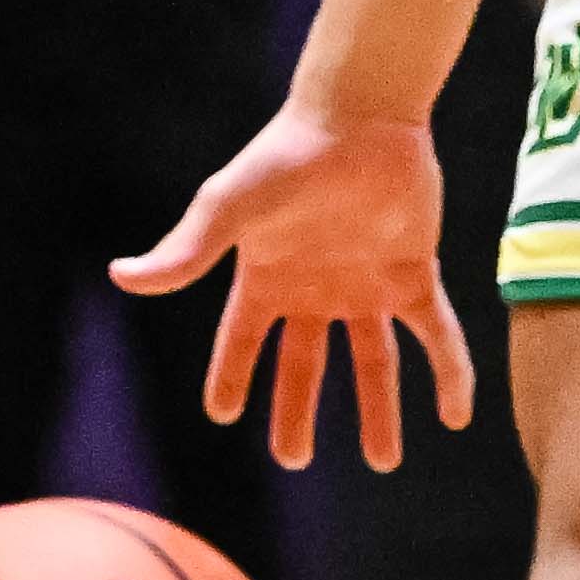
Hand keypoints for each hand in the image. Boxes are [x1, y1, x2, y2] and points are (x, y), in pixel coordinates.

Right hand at [108, 103, 473, 468]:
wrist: (362, 117)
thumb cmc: (287, 157)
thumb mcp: (228, 208)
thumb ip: (186, 252)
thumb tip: (122, 278)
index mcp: (266, 278)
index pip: (241, 341)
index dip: (231, 377)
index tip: (222, 414)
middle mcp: (315, 288)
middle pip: (305, 365)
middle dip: (298, 413)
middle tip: (294, 459)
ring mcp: (366, 284)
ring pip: (374, 362)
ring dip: (378, 412)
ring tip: (383, 462)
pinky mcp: (414, 274)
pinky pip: (436, 335)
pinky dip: (450, 373)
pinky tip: (457, 416)